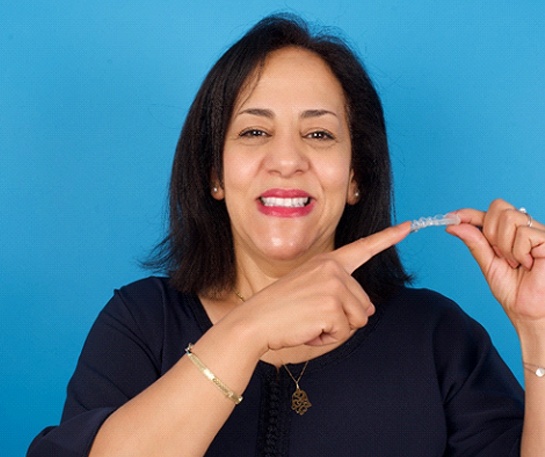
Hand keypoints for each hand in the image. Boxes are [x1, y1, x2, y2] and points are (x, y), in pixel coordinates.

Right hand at [229, 222, 410, 352]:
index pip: (362, 248)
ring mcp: (333, 286)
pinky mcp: (332, 307)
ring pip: (358, 319)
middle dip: (343, 317)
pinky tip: (308, 328)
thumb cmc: (281, 310)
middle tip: (311, 314)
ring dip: (336, 329)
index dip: (387, 238)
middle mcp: (333, 269)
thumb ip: (341, 294)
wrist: (254, 321)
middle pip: (364, 303)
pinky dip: (328, 338)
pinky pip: (344, 333)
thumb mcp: (311, 292)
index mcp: (327, 262)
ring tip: (309, 320)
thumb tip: (369, 309)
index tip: (409, 227)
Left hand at [447, 199, 544, 326]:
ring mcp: (537, 232)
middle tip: (499, 255)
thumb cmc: (513, 290)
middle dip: (491, 232)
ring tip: (514, 263)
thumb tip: (454, 225)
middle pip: (498, 207)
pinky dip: (519, 252)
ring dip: (505, 245)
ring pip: (510, 217)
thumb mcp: (487, 264)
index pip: (488, 213)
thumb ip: (475, 242)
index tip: (452, 217)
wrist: (528, 311)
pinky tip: (528, 264)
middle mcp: (523, 228)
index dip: (469, 213)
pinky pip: (524, 233)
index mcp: (508, 233)